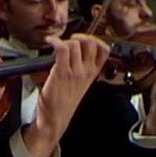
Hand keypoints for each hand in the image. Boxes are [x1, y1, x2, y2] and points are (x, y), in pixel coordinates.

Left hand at [23, 34, 109, 156]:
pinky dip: (56, 41)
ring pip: (75, 44)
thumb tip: (73, 52)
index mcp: (92, 74)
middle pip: (90, 42)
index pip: (104, 50)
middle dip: (79, 37)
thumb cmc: (63, 103)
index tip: (84, 40)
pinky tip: (51, 42)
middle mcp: (86, 72)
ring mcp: (74, 72)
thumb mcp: (79, 85)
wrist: (55, 120)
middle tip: (69, 41)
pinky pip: (62, 49)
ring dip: (65, 41)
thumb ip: (80, 69)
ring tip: (57, 45)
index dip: (95, 40)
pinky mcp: (61, 73)